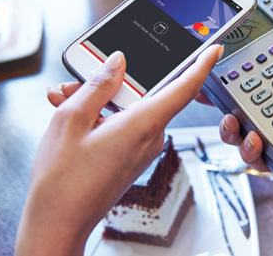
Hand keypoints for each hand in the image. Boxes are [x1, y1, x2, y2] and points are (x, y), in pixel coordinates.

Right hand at [16, 45, 222, 255]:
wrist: (59, 223)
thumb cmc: (63, 179)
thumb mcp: (71, 119)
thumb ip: (99, 85)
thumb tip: (118, 62)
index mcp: (143, 124)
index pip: (184, 88)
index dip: (201, 65)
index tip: (213, 49)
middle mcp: (151, 137)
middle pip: (144, 94)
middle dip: (112, 82)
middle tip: (78, 80)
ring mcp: (143, 149)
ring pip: (131, 109)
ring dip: (101, 100)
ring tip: (67, 100)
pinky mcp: (134, 157)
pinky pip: (126, 125)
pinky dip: (104, 116)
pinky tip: (78, 118)